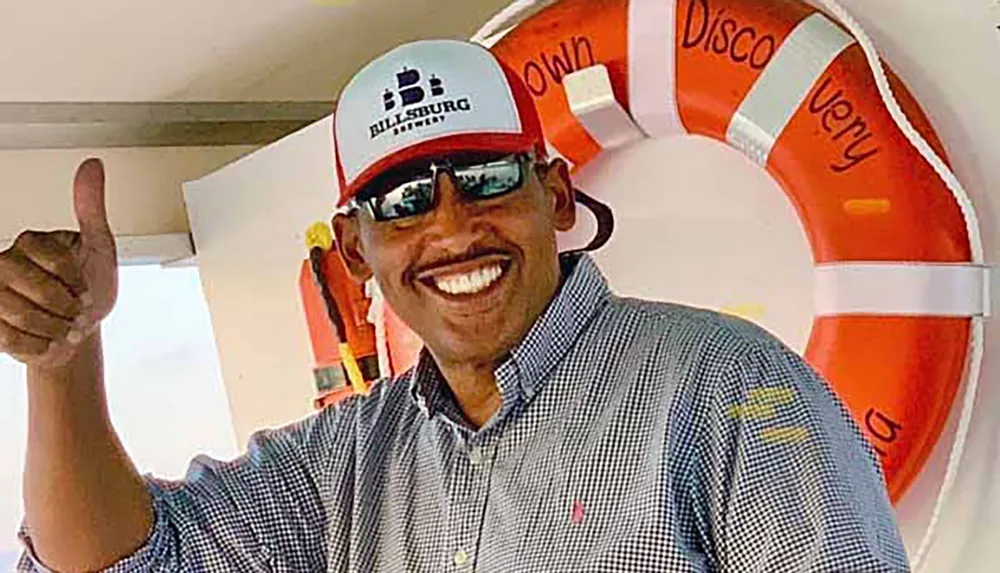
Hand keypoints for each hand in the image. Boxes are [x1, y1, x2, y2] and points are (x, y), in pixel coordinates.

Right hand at [0, 158, 117, 366]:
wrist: (78, 331)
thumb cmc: (89, 289)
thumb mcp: (99, 247)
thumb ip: (91, 208)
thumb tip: (92, 165)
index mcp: (30, 243)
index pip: (56, 260)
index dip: (77, 281)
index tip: (85, 289)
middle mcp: (5, 264)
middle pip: (37, 290)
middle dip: (66, 308)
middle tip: (75, 311)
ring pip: (23, 316)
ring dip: (55, 329)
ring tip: (63, 326)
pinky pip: (13, 340)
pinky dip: (41, 346)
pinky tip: (47, 339)